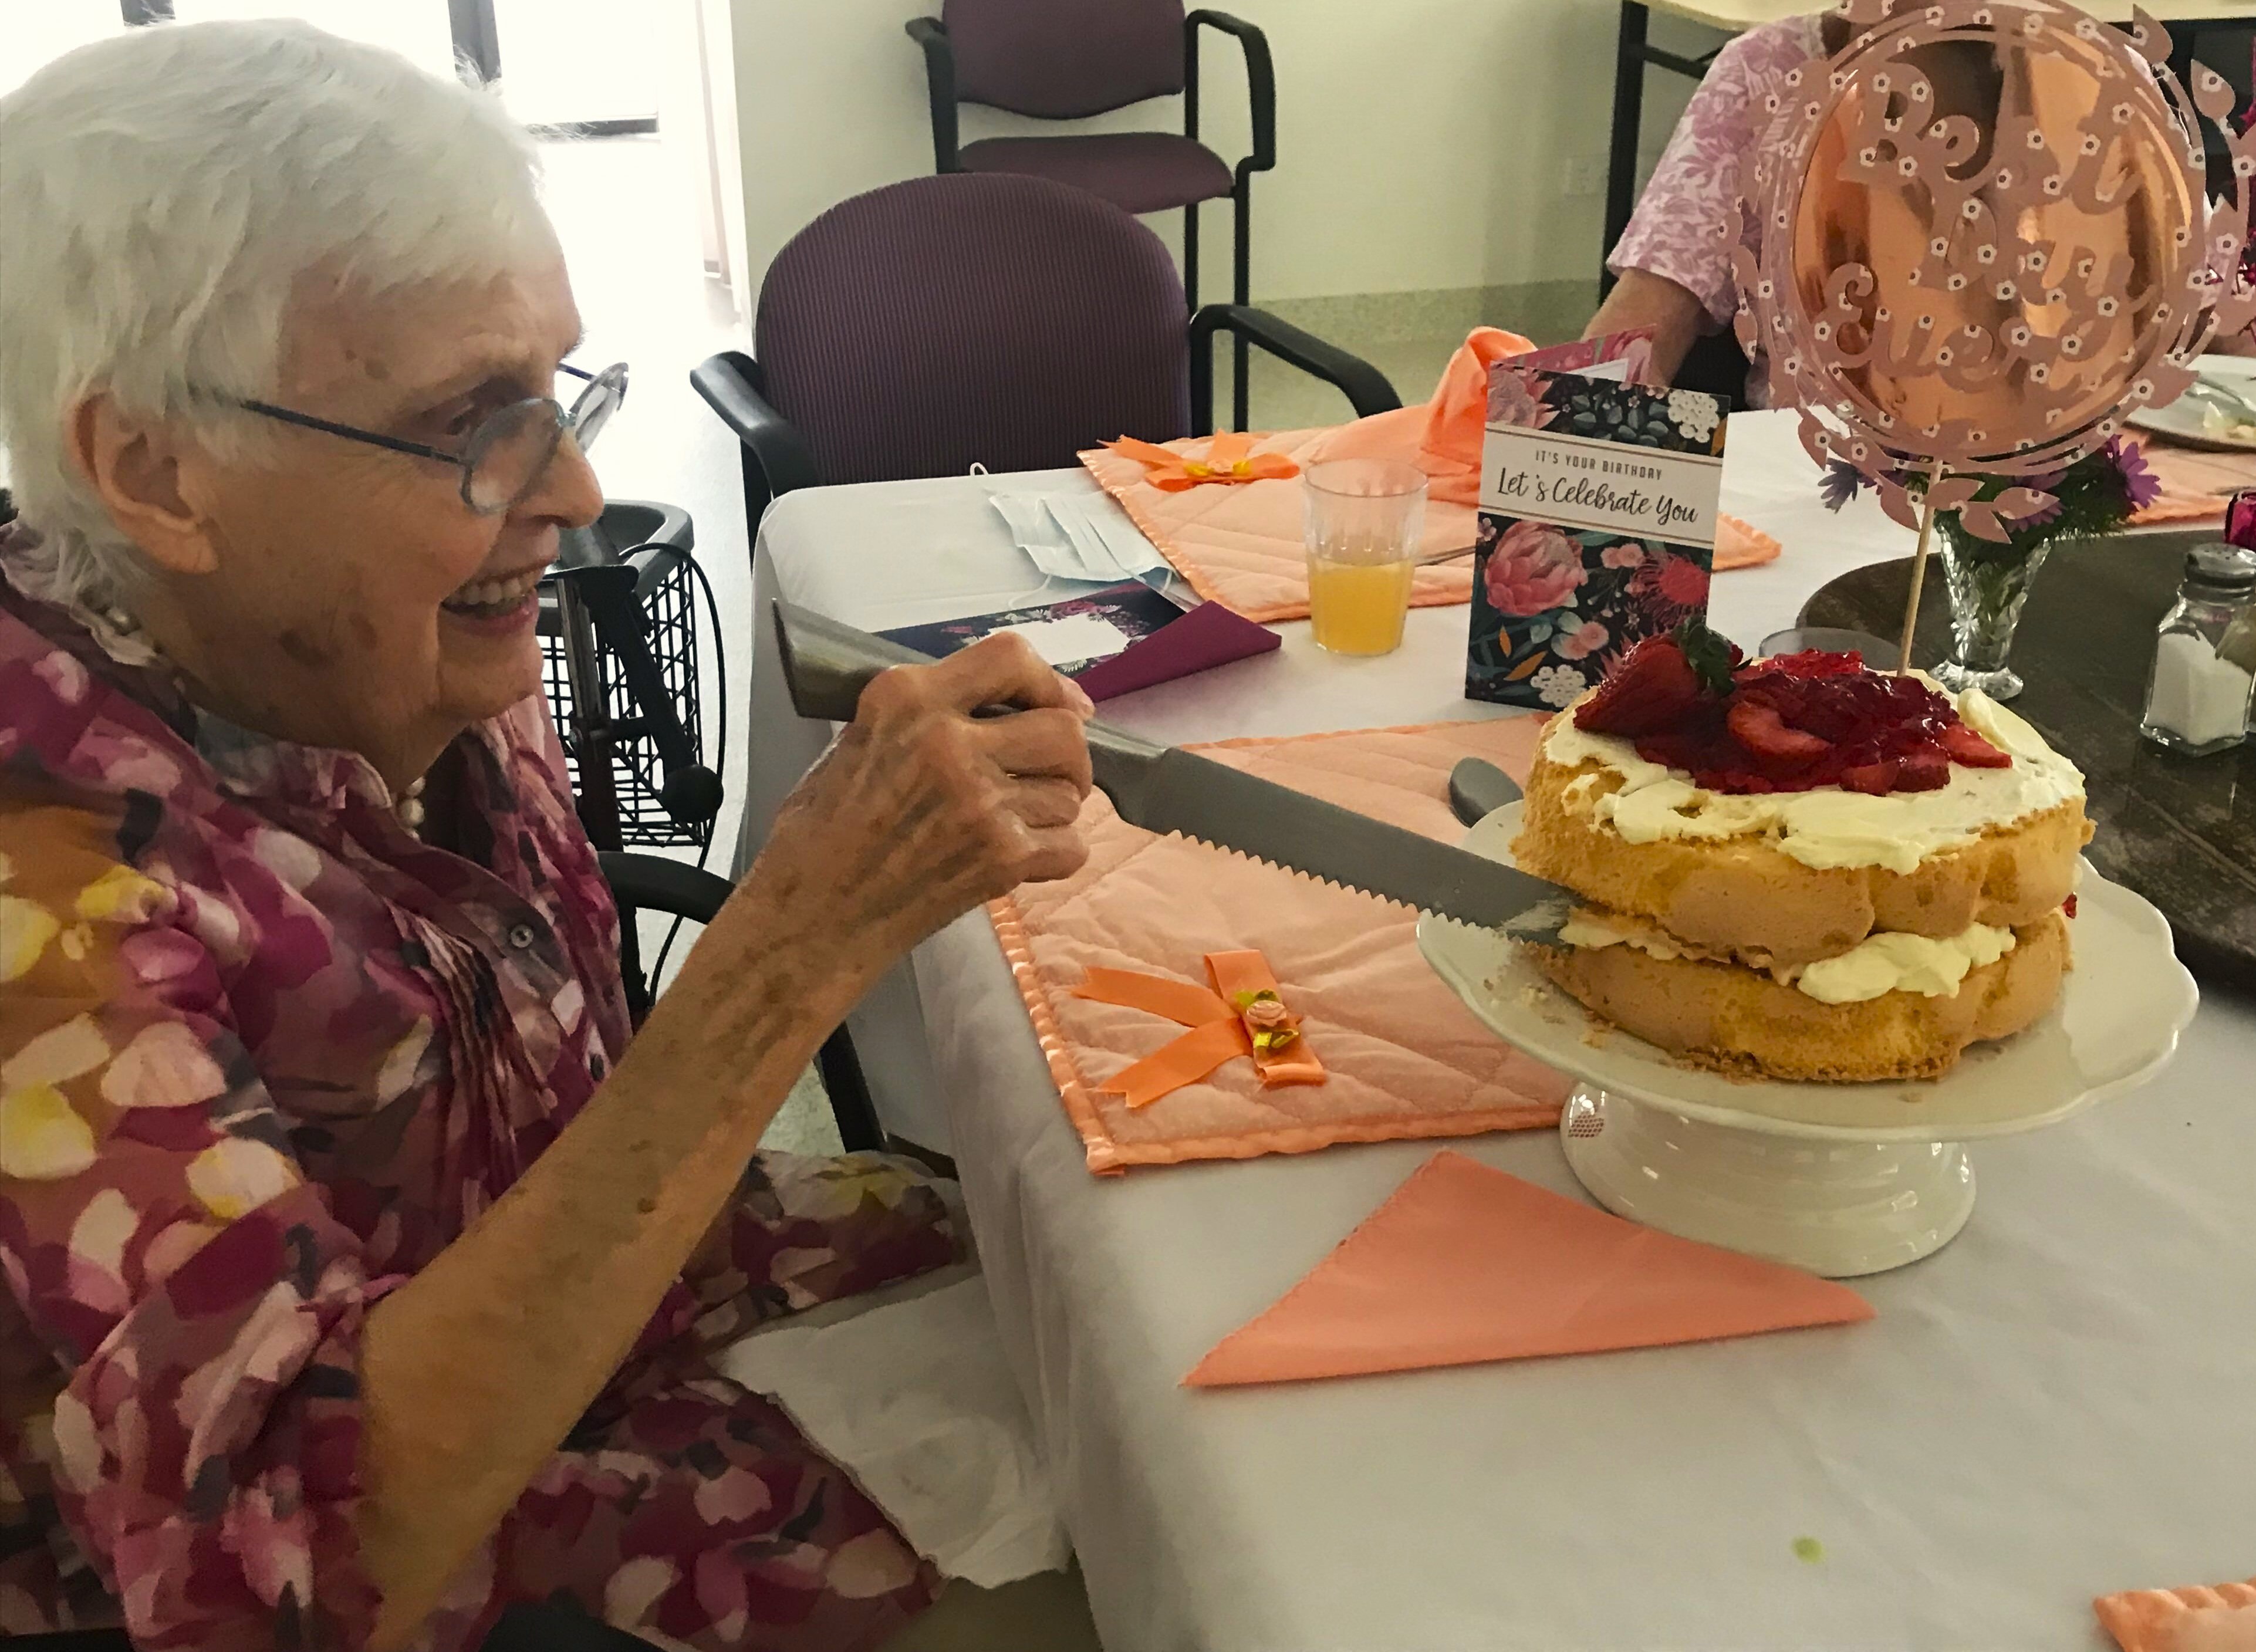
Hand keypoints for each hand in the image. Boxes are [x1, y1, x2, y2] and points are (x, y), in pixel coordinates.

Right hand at [745, 634, 1095, 992]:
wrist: (814, 915)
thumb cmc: (823, 831)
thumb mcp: (858, 739)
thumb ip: (929, 714)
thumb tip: (1008, 706)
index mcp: (907, 699)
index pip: (1011, 657)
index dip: (1050, 683)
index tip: (1062, 705)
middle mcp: (948, 741)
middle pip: (1063, 730)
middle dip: (1068, 755)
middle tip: (1048, 773)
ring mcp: (980, 801)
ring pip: (1070, 792)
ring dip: (1055, 808)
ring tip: (1019, 820)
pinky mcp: (1000, 857)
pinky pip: (1070, 845)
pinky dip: (1054, 854)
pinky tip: (1019, 857)